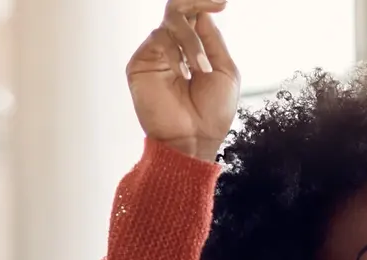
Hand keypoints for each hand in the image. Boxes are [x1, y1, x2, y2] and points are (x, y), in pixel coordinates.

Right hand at [128, 0, 240, 160]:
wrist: (194, 140)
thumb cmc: (212, 113)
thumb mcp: (224, 71)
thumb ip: (213, 41)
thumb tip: (204, 12)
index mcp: (195, 48)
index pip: (195, 13)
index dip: (204, 2)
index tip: (223, 2)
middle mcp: (174, 47)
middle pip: (178, 7)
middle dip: (196, 1)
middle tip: (217, 3)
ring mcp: (156, 53)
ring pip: (172, 22)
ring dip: (192, 43)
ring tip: (201, 69)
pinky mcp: (141, 63)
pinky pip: (158, 40)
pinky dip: (176, 54)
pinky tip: (184, 75)